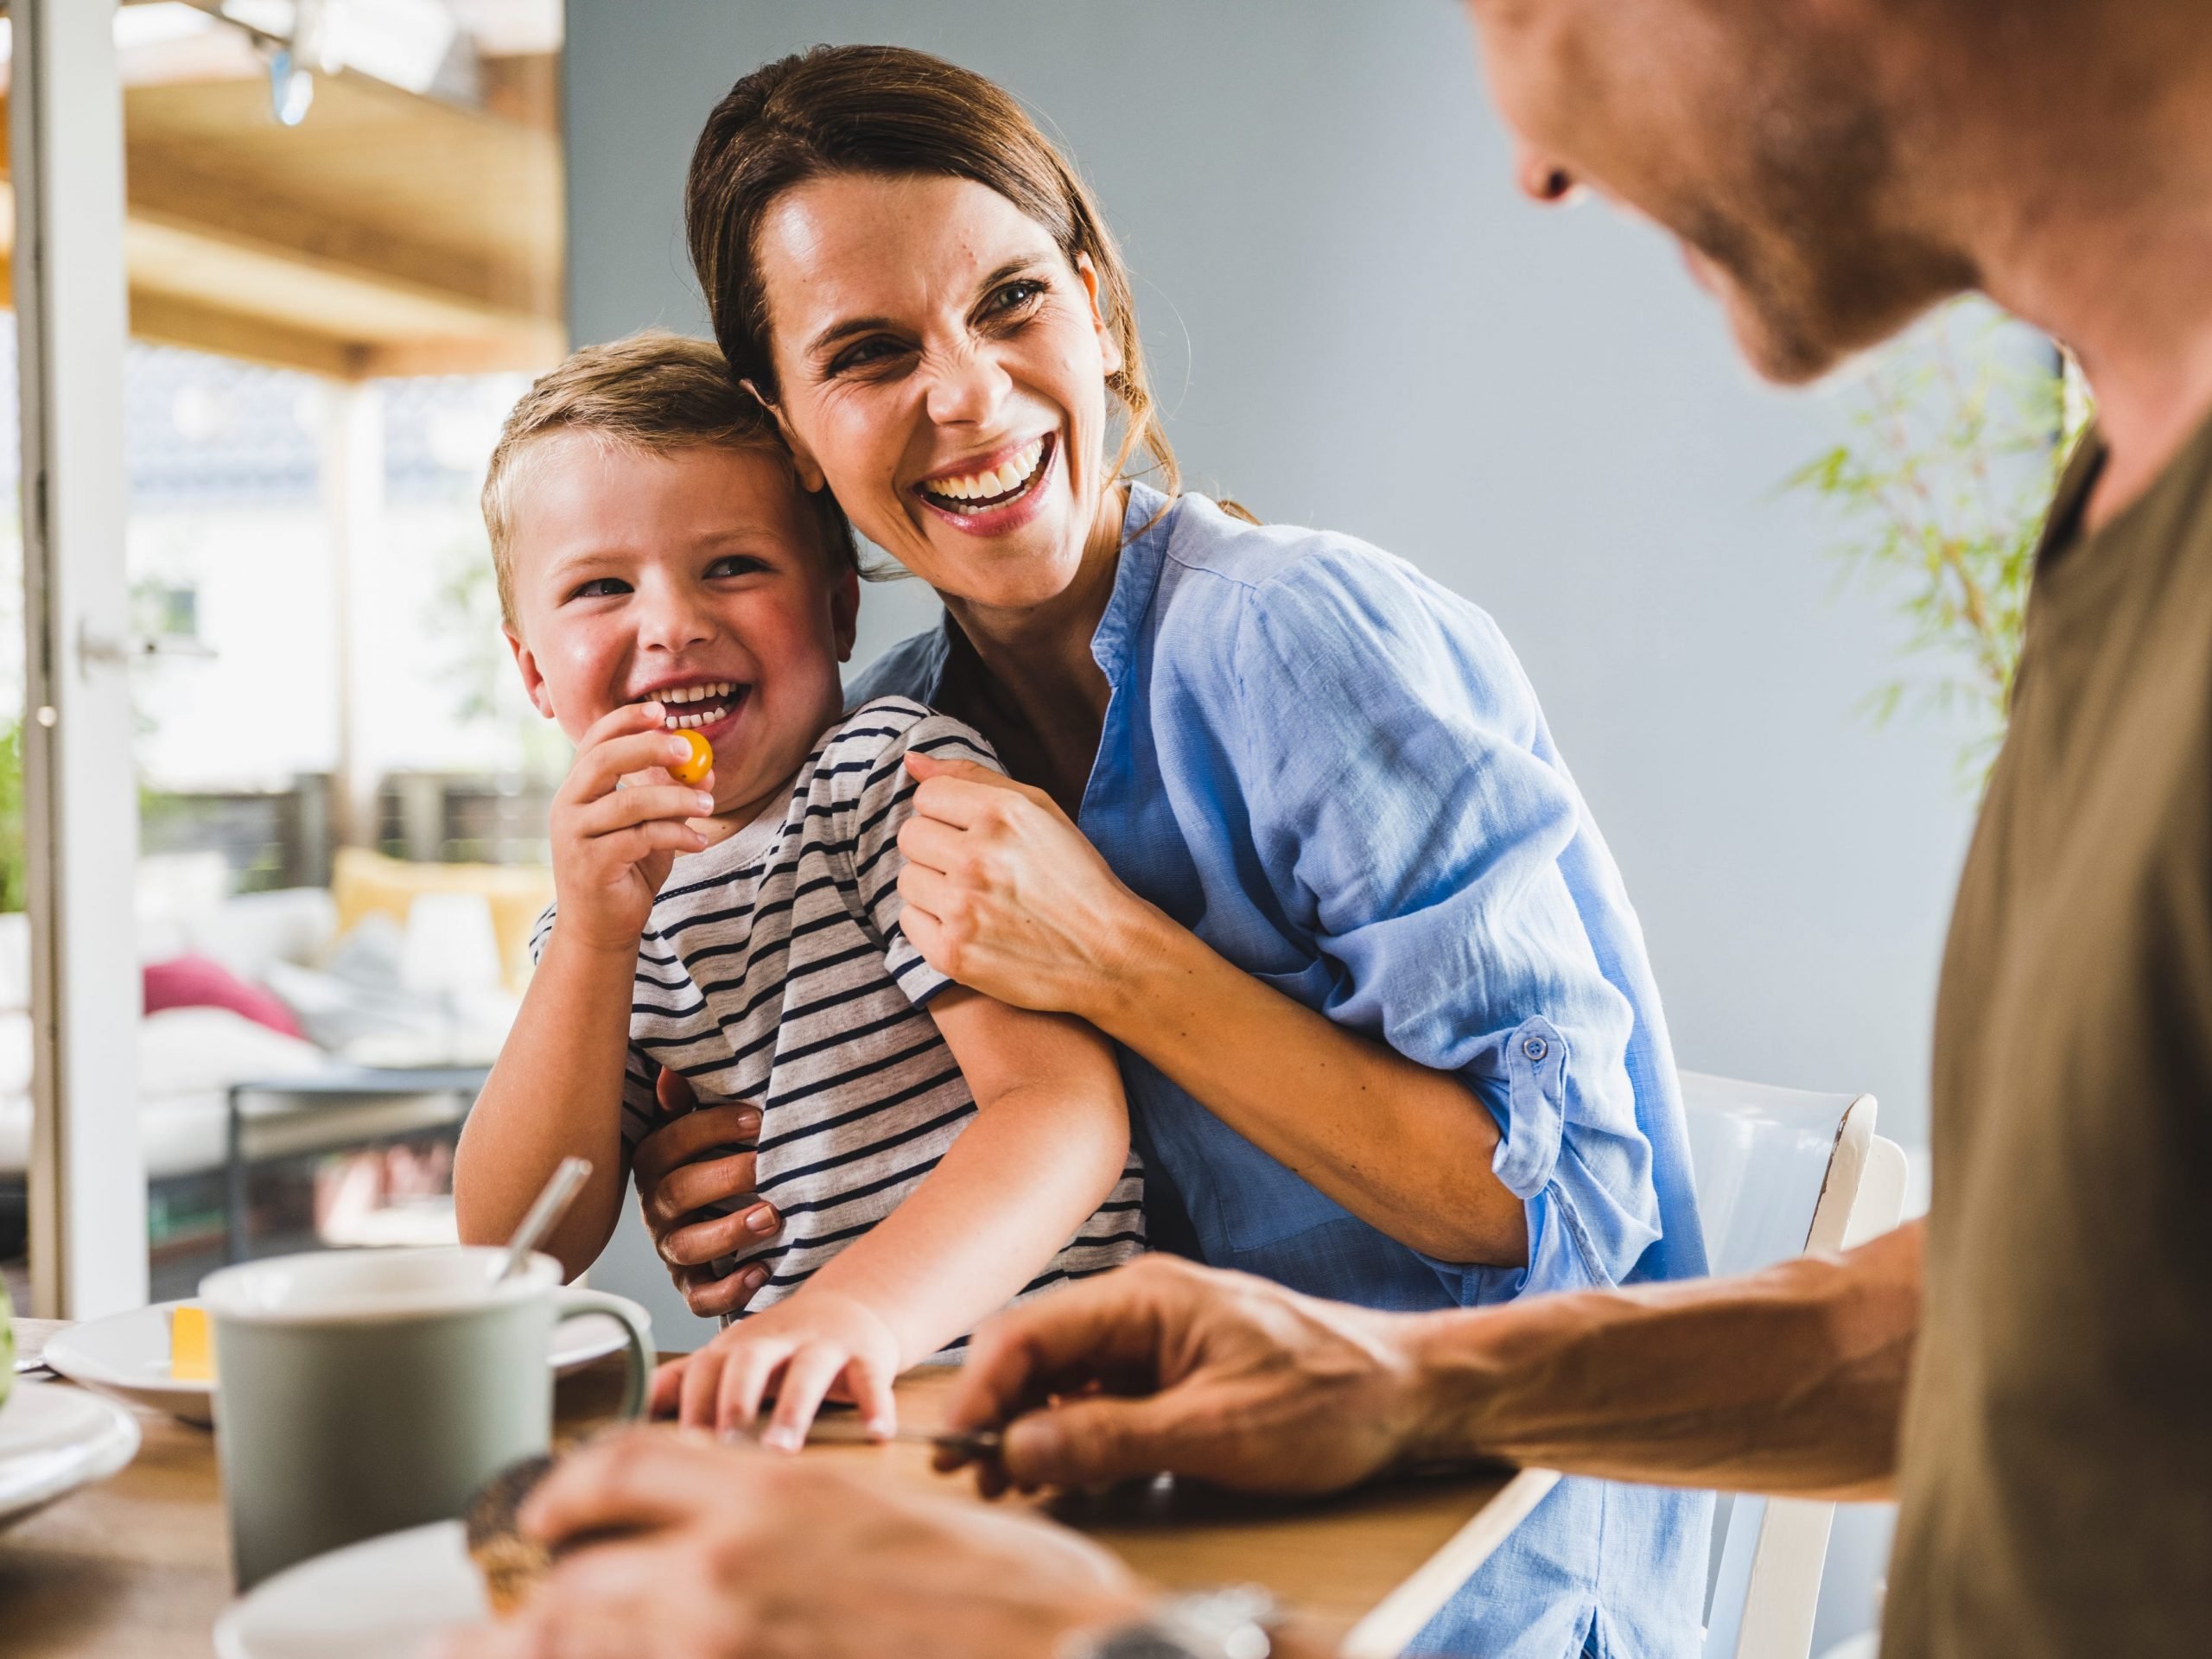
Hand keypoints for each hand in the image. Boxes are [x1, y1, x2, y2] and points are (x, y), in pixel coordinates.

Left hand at [433, 1428, 1150, 1658]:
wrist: (1069, 1656)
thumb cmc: (1008, 1595)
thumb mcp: (888, 1520)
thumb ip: (795, 1530)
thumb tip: (739, 1550)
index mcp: (771, 1496)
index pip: (624, 1468)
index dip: (565, 1490)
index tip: (543, 1513)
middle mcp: (727, 1571)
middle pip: (572, 1588)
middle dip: (522, 1612)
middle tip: (494, 1626)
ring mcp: (729, 1651)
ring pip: (586, 1653)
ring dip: (539, 1655)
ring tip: (499, 1658)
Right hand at [551, 703, 718, 953]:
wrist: (601, 928)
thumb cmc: (626, 871)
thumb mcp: (652, 828)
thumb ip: (671, 799)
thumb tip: (707, 774)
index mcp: (577, 790)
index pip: (594, 742)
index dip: (625, 721)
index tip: (661, 711)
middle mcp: (567, 806)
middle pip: (604, 761)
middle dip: (649, 748)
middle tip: (689, 751)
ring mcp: (575, 835)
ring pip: (629, 803)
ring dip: (676, 800)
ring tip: (709, 807)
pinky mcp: (591, 864)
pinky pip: (641, 838)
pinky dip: (676, 835)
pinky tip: (698, 843)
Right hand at [634, 1070, 778, 1318]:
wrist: (714, 1219)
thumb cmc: (709, 1161)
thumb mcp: (693, 1128)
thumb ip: (683, 1104)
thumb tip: (672, 1072)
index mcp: (655, 1164)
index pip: (671, 1142)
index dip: (711, 1128)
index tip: (757, 1119)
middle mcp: (658, 1208)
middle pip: (677, 1193)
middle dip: (725, 1178)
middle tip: (767, 1166)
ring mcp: (673, 1249)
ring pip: (687, 1246)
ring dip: (730, 1231)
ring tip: (772, 1217)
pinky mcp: (692, 1285)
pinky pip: (701, 1297)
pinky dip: (729, 1290)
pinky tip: (761, 1271)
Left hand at [654, 1288, 900, 1445]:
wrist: (854, 1307)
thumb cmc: (781, 1349)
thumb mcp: (730, 1359)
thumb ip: (683, 1385)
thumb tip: (622, 1417)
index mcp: (736, 1347)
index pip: (704, 1370)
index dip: (691, 1406)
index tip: (681, 1451)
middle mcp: (777, 1340)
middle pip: (749, 1360)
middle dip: (735, 1399)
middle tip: (724, 1444)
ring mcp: (824, 1344)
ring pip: (808, 1370)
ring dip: (794, 1409)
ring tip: (783, 1451)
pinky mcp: (867, 1355)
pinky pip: (871, 1378)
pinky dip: (875, 1404)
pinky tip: (876, 1434)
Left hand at [895, 753, 1156, 1021]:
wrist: (1110, 954)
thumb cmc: (1076, 878)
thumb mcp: (1039, 811)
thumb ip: (973, 778)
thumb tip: (911, 761)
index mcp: (1000, 814)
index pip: (927, 796)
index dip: (947, 815)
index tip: (972, 834)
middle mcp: (977, 858)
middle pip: (911, 837)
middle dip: (937, 850)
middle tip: (974, 870)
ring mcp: (963, 908)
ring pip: (907, 880)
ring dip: (933, 888)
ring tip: (973, 900)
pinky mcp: (954, 953)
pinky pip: (909, 923)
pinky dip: (932, 925)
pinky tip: (968, 927)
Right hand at [944, 1254, 1434, 1496]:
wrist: (1413, 1391)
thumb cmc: (1327, 1399)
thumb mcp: (1212, 1431)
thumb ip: (1108, 1440)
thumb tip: (1018, 1453)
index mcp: (1144, 1297)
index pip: (1028, 1334)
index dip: (980, 1394)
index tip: (955, 1451)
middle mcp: (1142, 1304)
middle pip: (1040, 1355)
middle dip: (1004, 1417)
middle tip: (980, 1484)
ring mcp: (1162, 1335)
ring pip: (1071, 1379)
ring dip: (1042, 1431)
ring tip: (1023, 1490)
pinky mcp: (1180, 1367)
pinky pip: (1109, 1396)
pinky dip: (1085, 1436)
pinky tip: (1082, 1479)